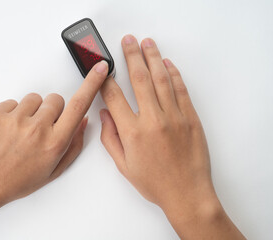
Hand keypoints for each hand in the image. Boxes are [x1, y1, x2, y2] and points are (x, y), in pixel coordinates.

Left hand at [0, 60, 108, 209]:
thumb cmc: (19, 180)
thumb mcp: (54, 170)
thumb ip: (74, 144)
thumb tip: (82, 120)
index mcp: (55, 142)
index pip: (79, 105)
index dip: (92, 83)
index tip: (100, 68)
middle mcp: (37, 129)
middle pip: (55, 99)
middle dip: (53, 110)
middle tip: (41, 127)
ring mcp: (15, 119)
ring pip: (35, 98)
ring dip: (33, 111)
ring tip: (23, 130)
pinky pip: (14, 101)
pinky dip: (14, 113)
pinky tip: (9, 130)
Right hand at [99, 35, 244, 238]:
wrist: (187, 194)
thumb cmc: (155, 183)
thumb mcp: (123, 166)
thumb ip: (110, 138)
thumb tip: (104, 114)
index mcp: (132, 132)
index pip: (114, 96)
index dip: (106, 79)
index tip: (103, 69)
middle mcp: (153, 120)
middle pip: (139, 79)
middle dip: (131, 56)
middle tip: (127, 41)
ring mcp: (174, 116)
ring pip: (161, 79)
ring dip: (152, 58)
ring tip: (146, 43)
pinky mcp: (191, 118)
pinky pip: (181, 90)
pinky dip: (174, 74)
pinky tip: (167, 64)